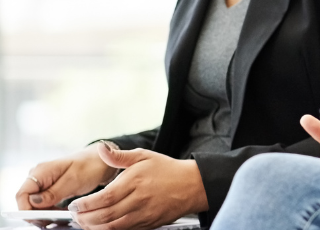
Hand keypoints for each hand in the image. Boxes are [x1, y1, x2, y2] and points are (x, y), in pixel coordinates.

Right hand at [17, 143, 118, 209]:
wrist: (101, 161)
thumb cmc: (90, 167)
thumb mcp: (73, 181)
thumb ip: (53, 193)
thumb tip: (33, 202)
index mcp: (41, 171)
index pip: (22, 194)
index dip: (27, 209)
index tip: (40, 219)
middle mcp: (38, 176)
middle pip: (26, 200)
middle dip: (36, 213)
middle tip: (52, 221)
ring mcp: (43, 181)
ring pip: (34, 203)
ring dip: (43, 213)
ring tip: (58, 218)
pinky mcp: (49, 187)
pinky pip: (42, 202)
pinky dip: (49, 209)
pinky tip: (60, 212)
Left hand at [67, 146, 206, 229]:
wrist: (192, 185)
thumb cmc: (167, 170)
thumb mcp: (144, 156)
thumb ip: (119, 156)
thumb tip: (101, 149)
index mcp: (135, 181)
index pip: (104, 197)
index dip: (86, 204)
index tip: (74, 205)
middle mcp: (139, 199)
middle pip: (105, 215)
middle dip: (85, 218)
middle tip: (75, 215)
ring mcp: (144, 214)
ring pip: (113, 227)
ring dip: (94, 227)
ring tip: (84, 222)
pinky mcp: (148, 224)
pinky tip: (101, 227)